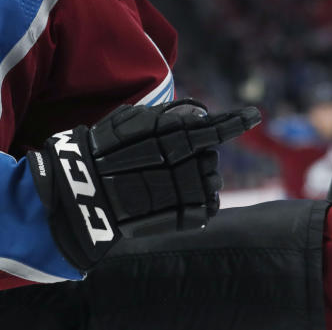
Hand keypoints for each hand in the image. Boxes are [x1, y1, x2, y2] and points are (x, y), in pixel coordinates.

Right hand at [27, 99, 260, 270]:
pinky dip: (202, 204)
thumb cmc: (99, 153)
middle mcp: (175, 161)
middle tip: (176, 162)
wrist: (77, 195)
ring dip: (202, 181)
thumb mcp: (124, 123)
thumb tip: (199, 112)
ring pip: (210, 183)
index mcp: (164, 133)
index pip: (210, 128)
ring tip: (174, 183)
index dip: (234, 122)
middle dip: (202, 157)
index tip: (253, 115)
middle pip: (210, 156)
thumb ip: (164, 117)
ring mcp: (176, 190)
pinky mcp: (174, 218)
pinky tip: (186, 201)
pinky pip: (204, 210)